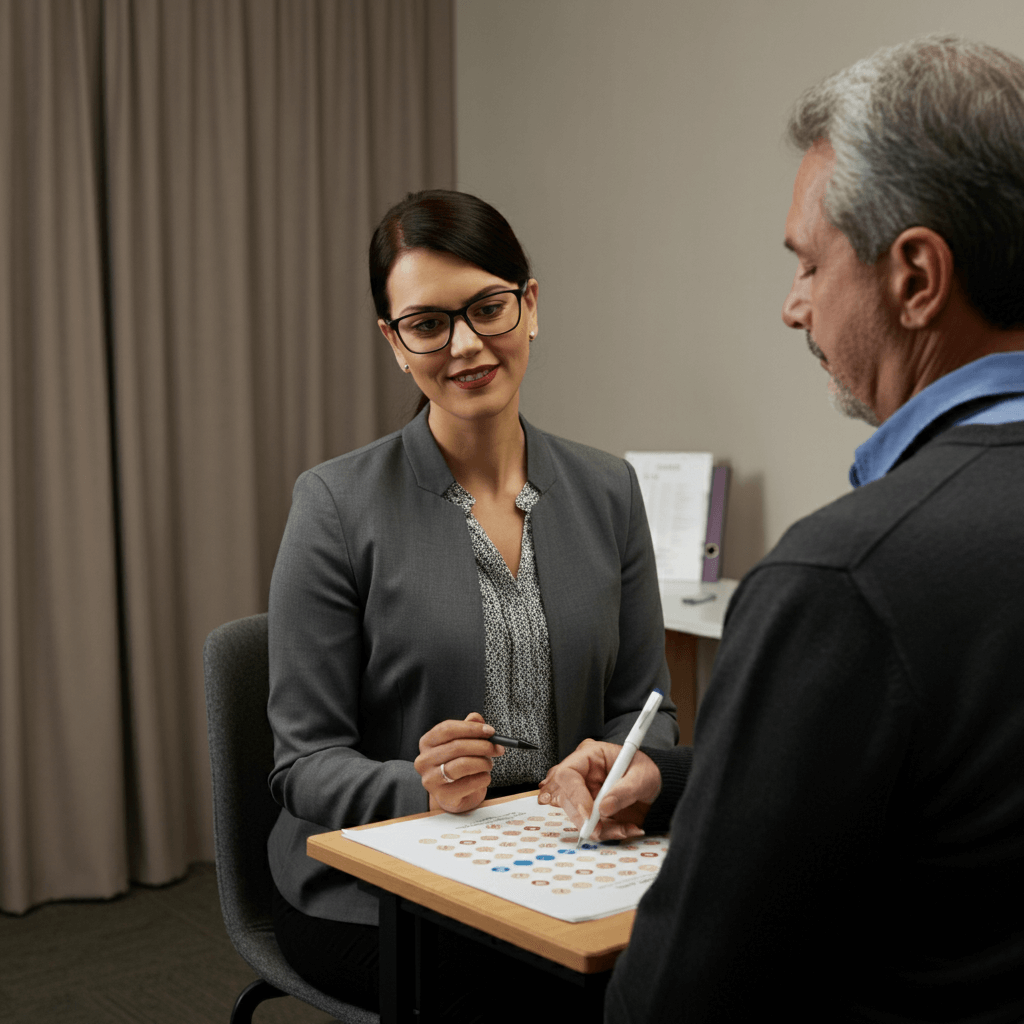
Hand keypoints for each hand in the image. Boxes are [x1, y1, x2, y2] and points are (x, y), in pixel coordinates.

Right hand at [414, 712, 504, 813]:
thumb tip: (477, 718)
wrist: (453, 795)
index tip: (490, 731)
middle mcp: (424, 761)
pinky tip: (484, 776)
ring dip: (483, 762)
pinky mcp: (443, 796)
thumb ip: (468, 728)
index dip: (471, 728)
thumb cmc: (457, 764)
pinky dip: (483, 778)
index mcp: (427, 742)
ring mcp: (431, 780)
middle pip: (456, 746)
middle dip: (482, 746)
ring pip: (462, 765)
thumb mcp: (461, 743)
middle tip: (497, 748)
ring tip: (489, 763)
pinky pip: (470, 783)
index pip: (447, 729)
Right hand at [537, 739, 661, 840]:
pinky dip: (608, 833)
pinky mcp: (590, 811)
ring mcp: (585, 794)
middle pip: (565, 798)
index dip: (574, 795)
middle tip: (601, 829)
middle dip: (583, 818)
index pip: (567, 774)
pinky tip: (626, 828)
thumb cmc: (648, 771)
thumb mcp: (642, 776)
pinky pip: (590, 827)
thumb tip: (604, 808)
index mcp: (590, 756)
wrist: (659, 787)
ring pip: (576, 816)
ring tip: (624, 827)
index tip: (589, 815)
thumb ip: (624, 791)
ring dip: (599, 829)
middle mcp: (583, 775)